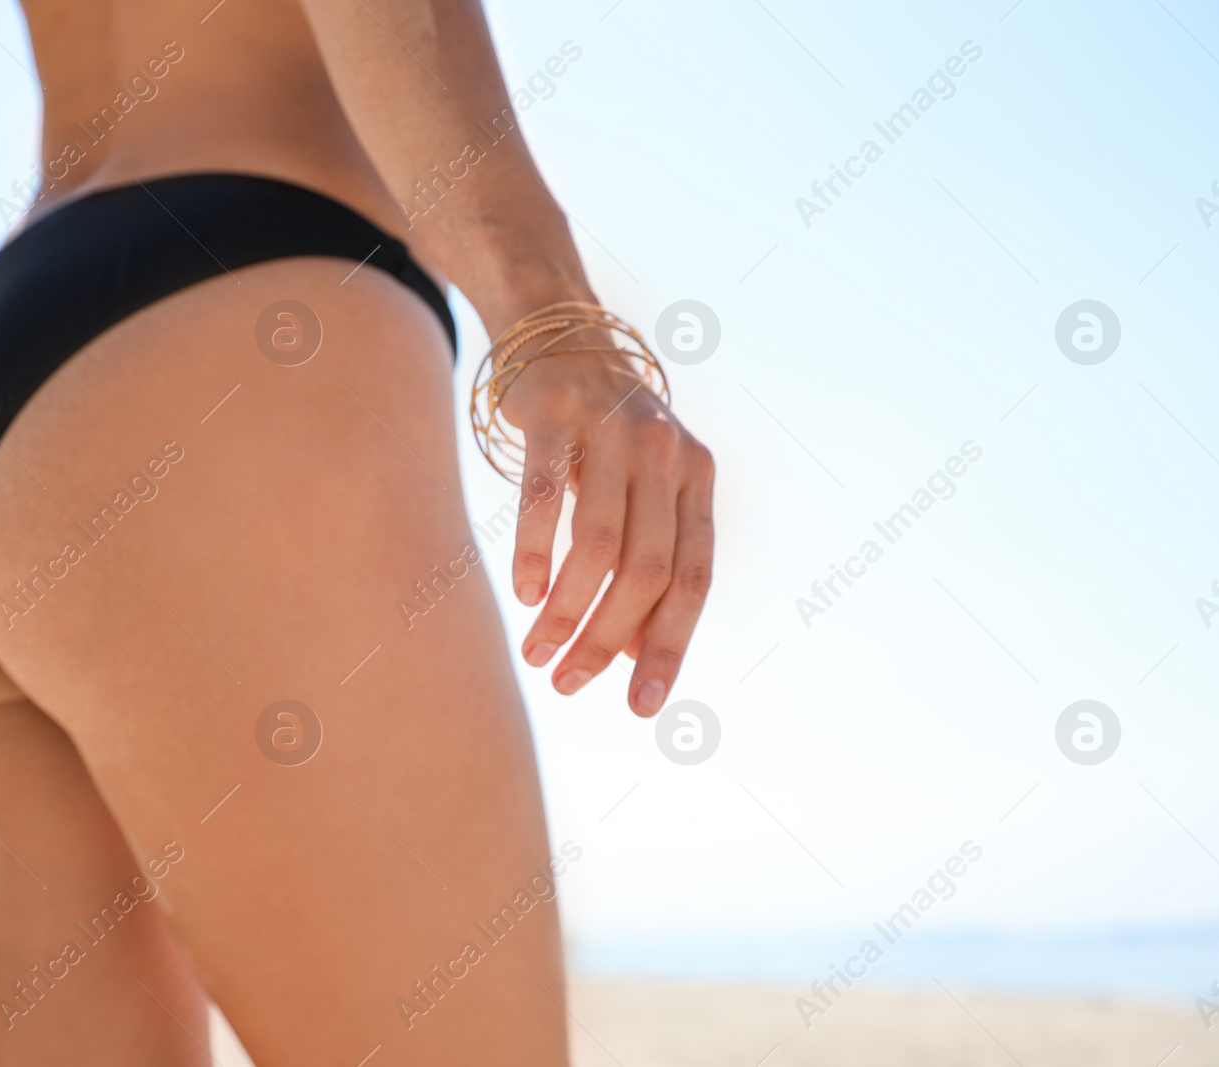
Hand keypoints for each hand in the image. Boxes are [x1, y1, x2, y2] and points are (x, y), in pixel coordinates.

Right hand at [501, 349, 713, 716]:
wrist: (559, 331)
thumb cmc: (601, 432)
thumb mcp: (639, 490)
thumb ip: (645, 561)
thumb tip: (632, 653)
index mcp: (695, 479)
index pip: (693, 579)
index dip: (670, 646)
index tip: (644, 706)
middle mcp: (665, 455)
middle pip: (646, 571)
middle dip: (606, 639)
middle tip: (569, 685)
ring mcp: (613, 431)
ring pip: (598, 544)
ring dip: (567, 610)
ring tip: (538, 652)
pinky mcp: (557, 416)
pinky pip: (546, 497)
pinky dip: (535, 552)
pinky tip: (524, 595)